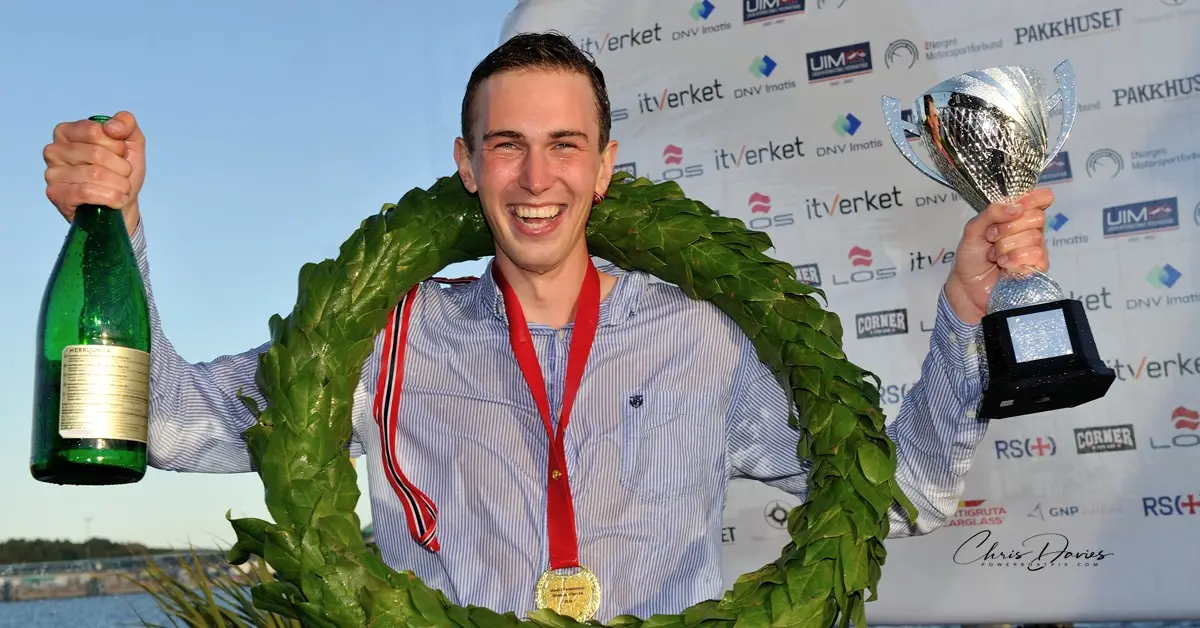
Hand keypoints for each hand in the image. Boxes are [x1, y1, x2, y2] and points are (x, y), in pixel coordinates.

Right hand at [44, 111, 145, 235]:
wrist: (121, 204)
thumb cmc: (120, 171)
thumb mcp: (131, 142)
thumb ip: (126, 123)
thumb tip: (112, 127)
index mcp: (67, 132)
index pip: (95, 131)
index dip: (117, 145)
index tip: (121, 154)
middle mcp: (54, 150)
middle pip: (96, 153)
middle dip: (121, 167)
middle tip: (124, 175)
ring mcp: (52, 173)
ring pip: (95, 174)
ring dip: (120, 184)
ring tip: (122, 188)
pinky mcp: (56, 194)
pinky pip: (87, 192)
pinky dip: (111, 197)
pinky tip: (117, 200)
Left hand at [943, 188, 1052, 324]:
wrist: (967, 286)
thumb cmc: (971, 257)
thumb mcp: (973, 229)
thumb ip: (991, 213)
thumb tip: (1016, 207)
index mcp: (1017, 215)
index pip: (1041, 198)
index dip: (1033, 199)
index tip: (1018, 206)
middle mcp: (1030, 230)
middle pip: (1036, 217)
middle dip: (1009, 228)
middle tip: (992, 238)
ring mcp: (1035, 249)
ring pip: (1034, 238)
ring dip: (1006, 246)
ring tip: (994, 255)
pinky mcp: (1037, 267)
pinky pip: (1036, 256)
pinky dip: (1014, 259)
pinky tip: (1003, 264)